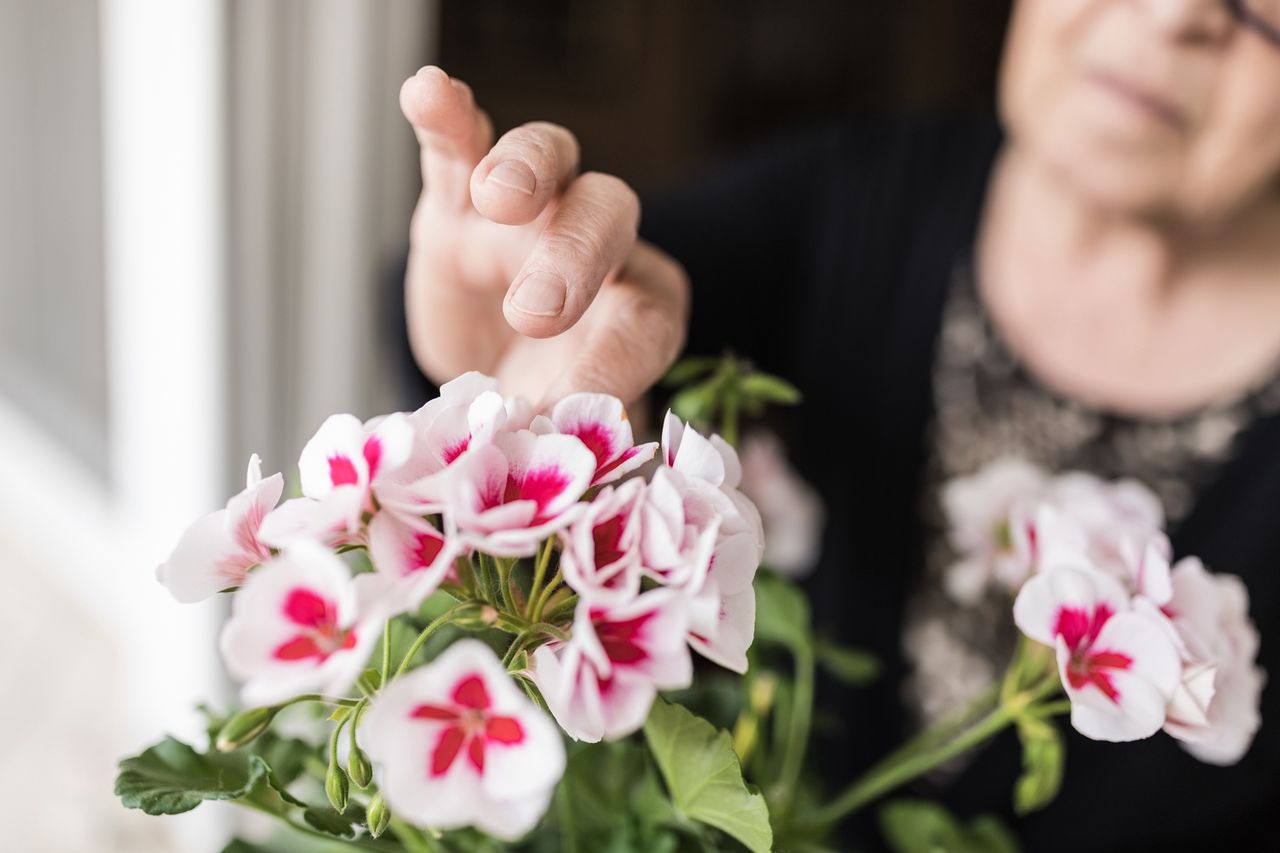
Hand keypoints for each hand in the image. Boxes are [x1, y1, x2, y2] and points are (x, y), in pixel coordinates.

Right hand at [399, 66, 688, 407]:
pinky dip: (448, 116)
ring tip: (498, 198)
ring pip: (546, 157)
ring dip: (527, 168)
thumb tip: (549, 441)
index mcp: (640, 309)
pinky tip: (428, 90)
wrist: (490, 389)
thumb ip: (561, 431)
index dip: (614, 364)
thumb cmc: (543, 407)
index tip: (573, 412)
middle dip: (574, 258)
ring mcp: (529, 212)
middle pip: (607, 218)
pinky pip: (459, 144)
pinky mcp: (458, 199)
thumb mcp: (557, 432)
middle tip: (535, 313)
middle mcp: (599, 245)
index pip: (643, 323)